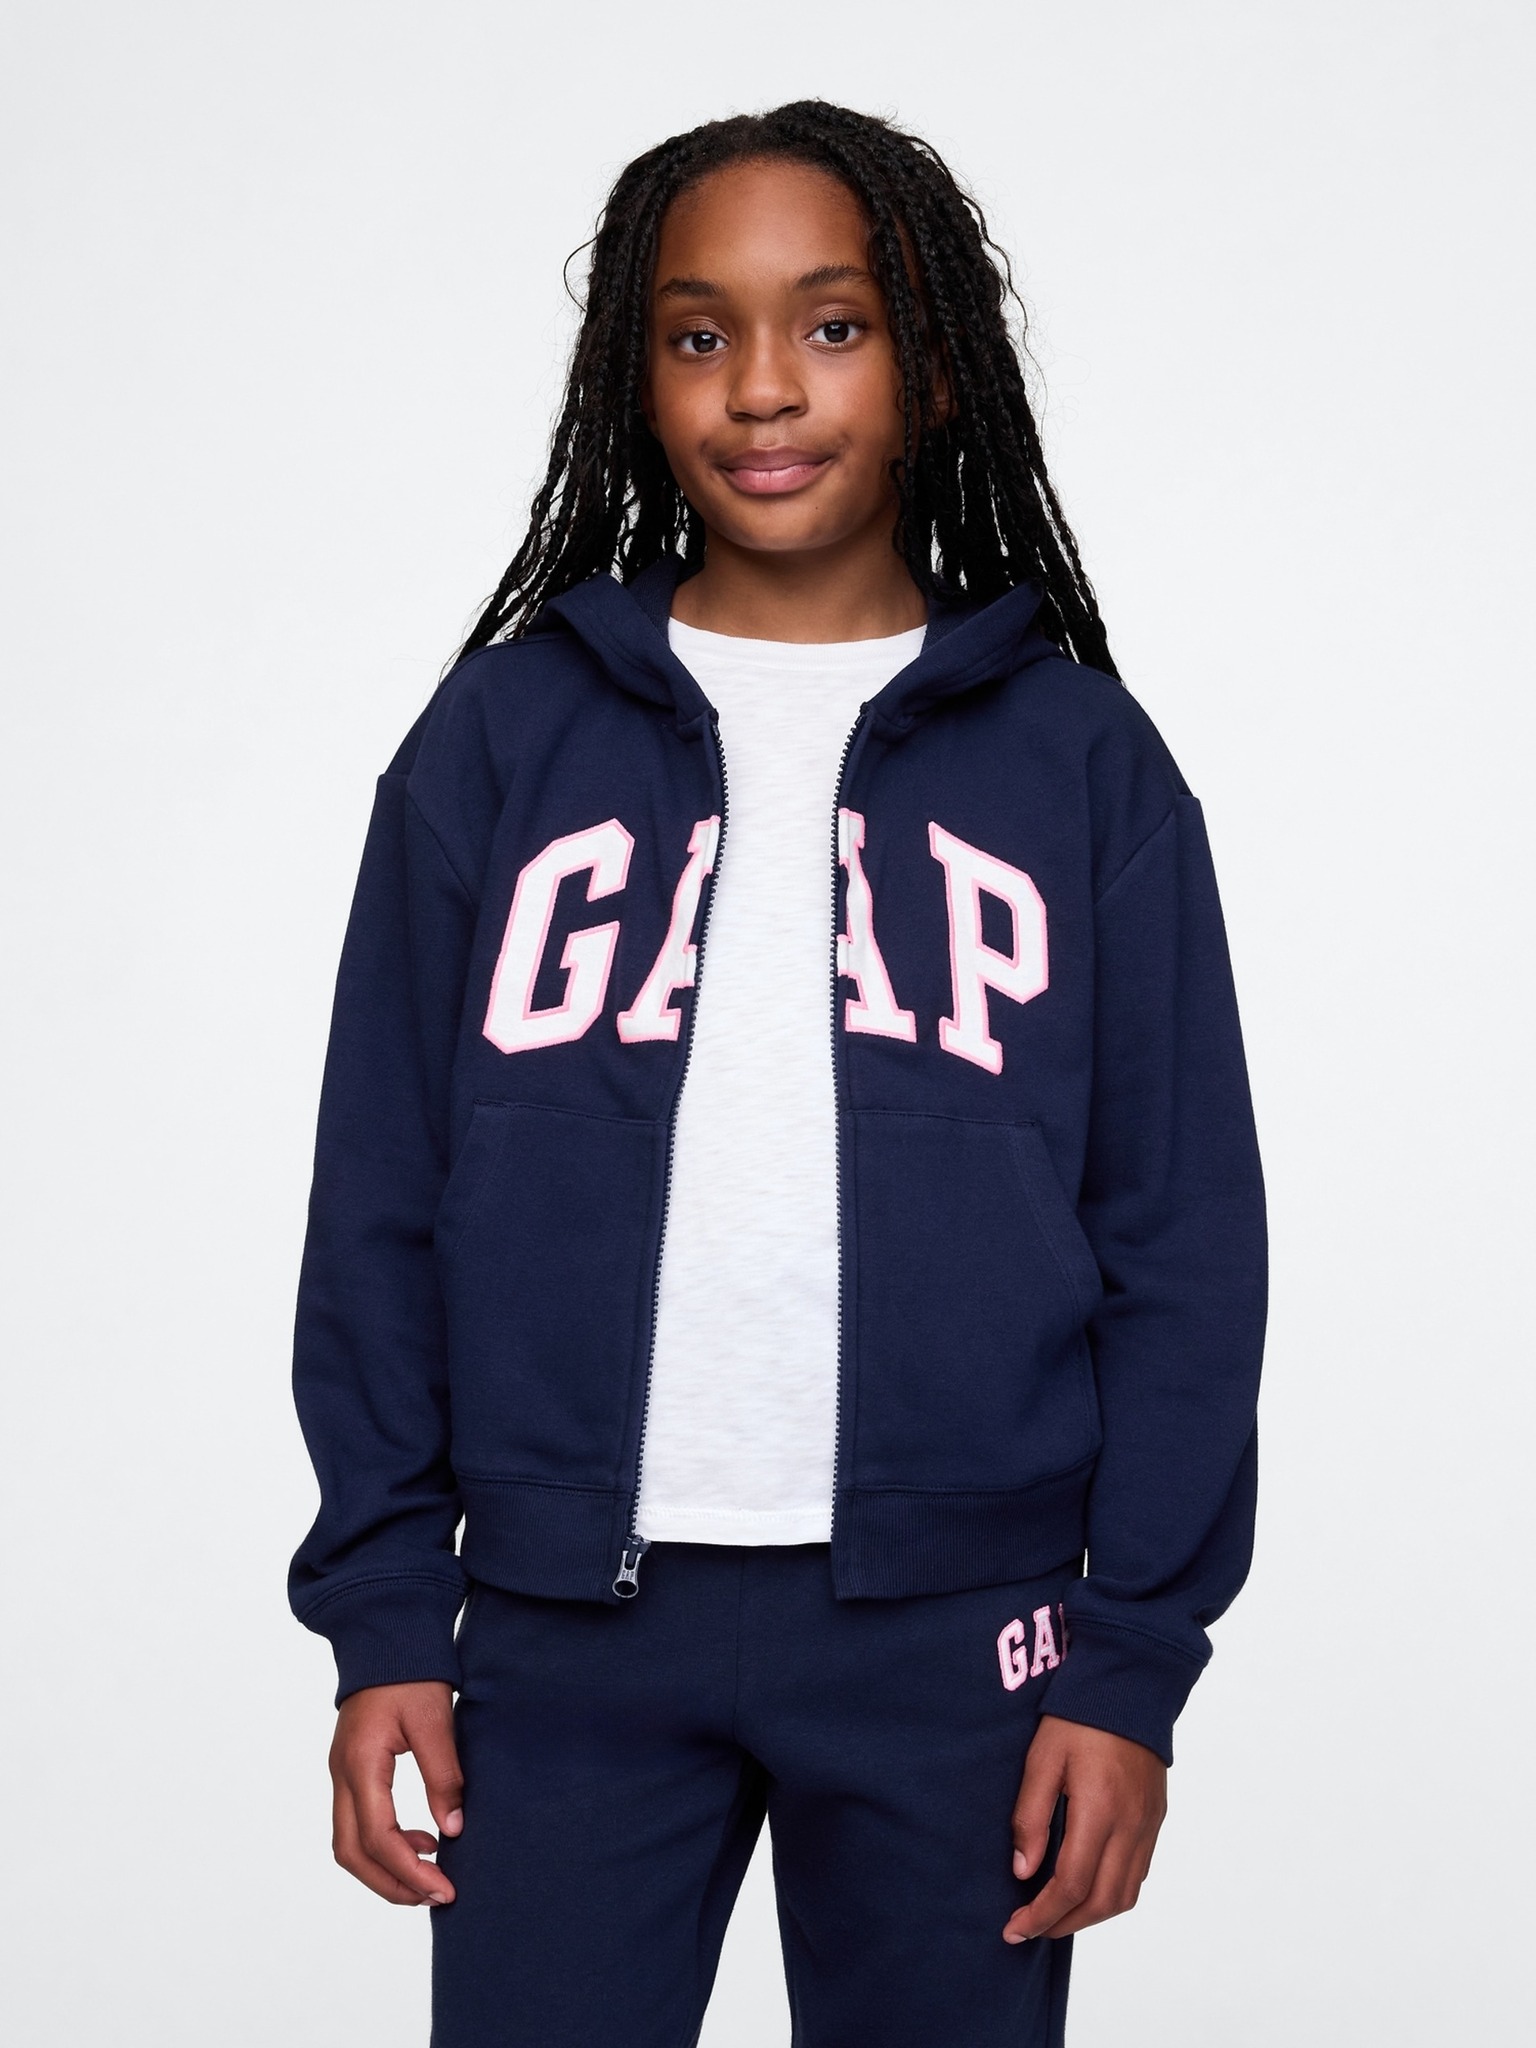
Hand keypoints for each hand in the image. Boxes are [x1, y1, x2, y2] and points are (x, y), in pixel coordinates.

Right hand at [329, 1681, 463, 1905]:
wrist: (386, 1634)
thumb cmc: (410, 1671)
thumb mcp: (434, 1719)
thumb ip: (443, 1774)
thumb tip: (453, 1829)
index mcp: (361, 1763)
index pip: (377, 1837)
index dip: (410, 1871)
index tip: (445, 1890)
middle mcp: (342, 1774)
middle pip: (352, 1853)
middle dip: (392, 1883)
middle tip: (436, 1897)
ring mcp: (342, 1773)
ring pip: (349, 1843)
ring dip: (386, 1868)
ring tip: (431, 1876)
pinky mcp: (351, 1770)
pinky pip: (357, 1822)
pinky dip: (385, 1843)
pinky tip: (423, 1838)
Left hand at [1004, 1714, 1166, 1941]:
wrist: (1131, 1685)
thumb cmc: (1079, 1716)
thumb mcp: (1042, 1757)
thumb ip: (1030, 1816)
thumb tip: (1023, 1871)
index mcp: (1100, 1810)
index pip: (1071, 1885)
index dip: (1041, 1915)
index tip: (1015, 1927)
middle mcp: (1131, 1826)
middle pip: (1101, 1902)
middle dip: (1063, 1924)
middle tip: (1030, 1928)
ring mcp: (1148, 1825)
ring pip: (1124, 1896)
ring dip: (1090, 1916)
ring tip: (1056, 1914)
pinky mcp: (1156, 1819)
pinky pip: (1137, 1874)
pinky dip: (1111, 1894)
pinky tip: (1086, 1887)